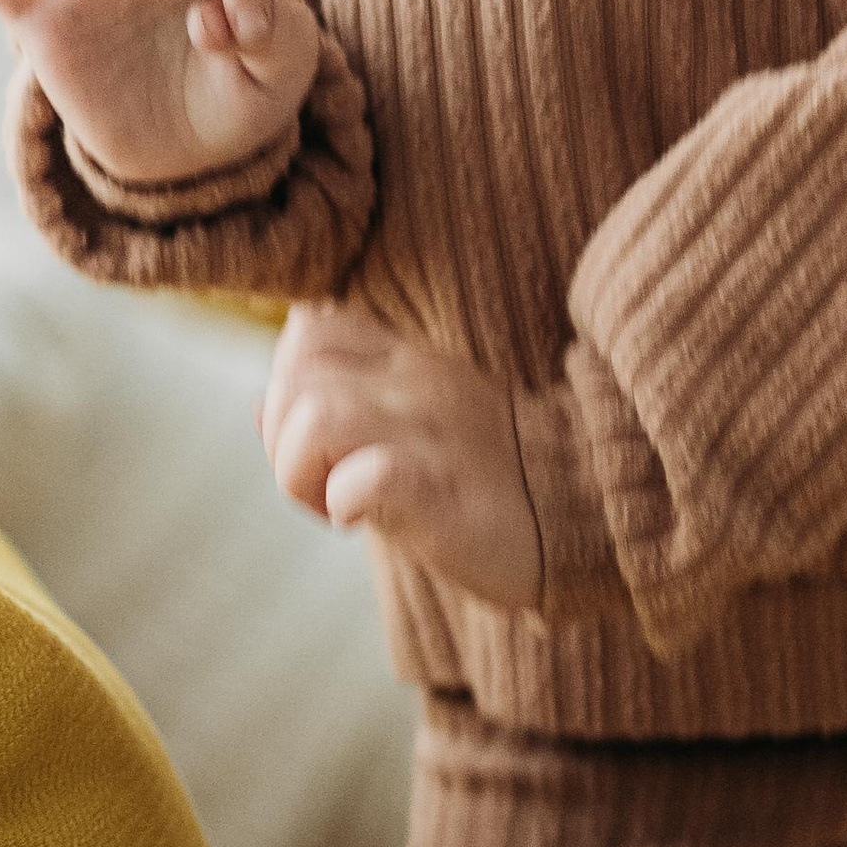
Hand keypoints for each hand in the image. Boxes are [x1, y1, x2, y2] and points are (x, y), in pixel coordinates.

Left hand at [261, 299, 541, 610]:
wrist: (588, 507)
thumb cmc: (488, 473)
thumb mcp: (409, 418)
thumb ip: (338, 402)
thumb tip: (258, 405)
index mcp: (406, 361)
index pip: (309, 328)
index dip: (289, 383)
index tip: (319, 443)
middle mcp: (413, 384)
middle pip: (297, 371)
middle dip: (282, 437)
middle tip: (322, 485)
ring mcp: (428, 435)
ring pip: (317, 415)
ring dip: (301, 471)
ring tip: (337, 508)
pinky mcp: (443, 497)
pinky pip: (371, 474)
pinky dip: (347, 496)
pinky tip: (360, 518)